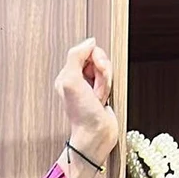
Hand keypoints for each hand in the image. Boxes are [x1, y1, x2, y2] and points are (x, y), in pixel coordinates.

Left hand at [55, 37, 116, 165]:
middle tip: (96, 89)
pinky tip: (103, 100)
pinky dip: (109, 88)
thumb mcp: (71, 80)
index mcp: (67, 74)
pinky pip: (111, 80)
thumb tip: (89, 41)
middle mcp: (78, 79)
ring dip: (106, 82)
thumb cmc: (82, 114)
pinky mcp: (101, 93)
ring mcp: (90, 86)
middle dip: (102, 72)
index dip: (95, 59)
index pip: (87, 50)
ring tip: (99, 97)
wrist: (95, 135)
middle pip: (98, 58)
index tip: (94, 72)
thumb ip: (76, 55)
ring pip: (106, 69)